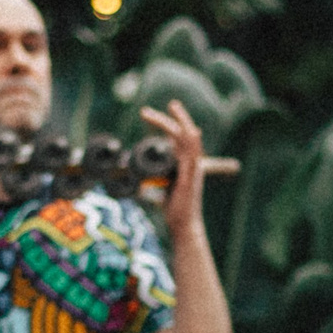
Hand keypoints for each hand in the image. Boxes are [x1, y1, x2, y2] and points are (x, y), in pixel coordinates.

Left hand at [139, 100, 209, 239]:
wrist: (184, 225)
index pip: (178, 139)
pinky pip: (194, 155)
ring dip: (180, 122)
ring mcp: (194, 168)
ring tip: (170, 107)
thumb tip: (137, 187)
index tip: (149, 116)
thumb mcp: (159, 193)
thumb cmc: (174, 211)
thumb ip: (151, 186)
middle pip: (184, 133)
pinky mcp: (192, 176)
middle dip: (171, 118)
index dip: (166, 125)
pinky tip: (190, 131)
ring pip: (191, 138)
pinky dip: (192, 141)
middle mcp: (192, 163)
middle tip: (147, 111)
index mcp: (185, 164)